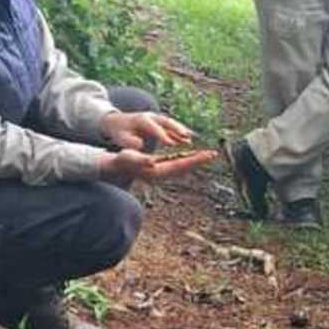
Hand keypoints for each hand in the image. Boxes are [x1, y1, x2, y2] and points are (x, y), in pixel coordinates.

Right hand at [99, 149, 218, 182]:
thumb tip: (153, 161)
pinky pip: (178, 165)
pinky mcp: (161, 169)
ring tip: (206, 154)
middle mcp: (162, 174)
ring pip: (183, 167)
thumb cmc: (122, 160)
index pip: (181, 165)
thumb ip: (142, 160)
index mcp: (158, 172)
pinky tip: (192, 155)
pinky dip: (186, 160)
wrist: (115, 166)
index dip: (194, 159)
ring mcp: (162, 173)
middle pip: (185, 167)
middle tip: (213, 154)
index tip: (206, 154)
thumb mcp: (131, 157)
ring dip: (194, 161)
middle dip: (199, 160)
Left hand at [100, 111, 193, 150]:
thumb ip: (130, 141)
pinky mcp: (159, 121)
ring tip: (191, 139)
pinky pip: (171, 126)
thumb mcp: (121, 137)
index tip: (171, 144)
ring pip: (171, 123)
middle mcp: (150, 116)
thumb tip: (139, 145)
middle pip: (166, 121)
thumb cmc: (120, 132)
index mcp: (141, 120)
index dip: (162, 135)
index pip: (153, 127)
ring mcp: (156, 117)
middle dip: (177, 129)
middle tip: (187, 137)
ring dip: (181, 130)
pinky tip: (188, 139)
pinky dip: (180, 131)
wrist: (118, 121)